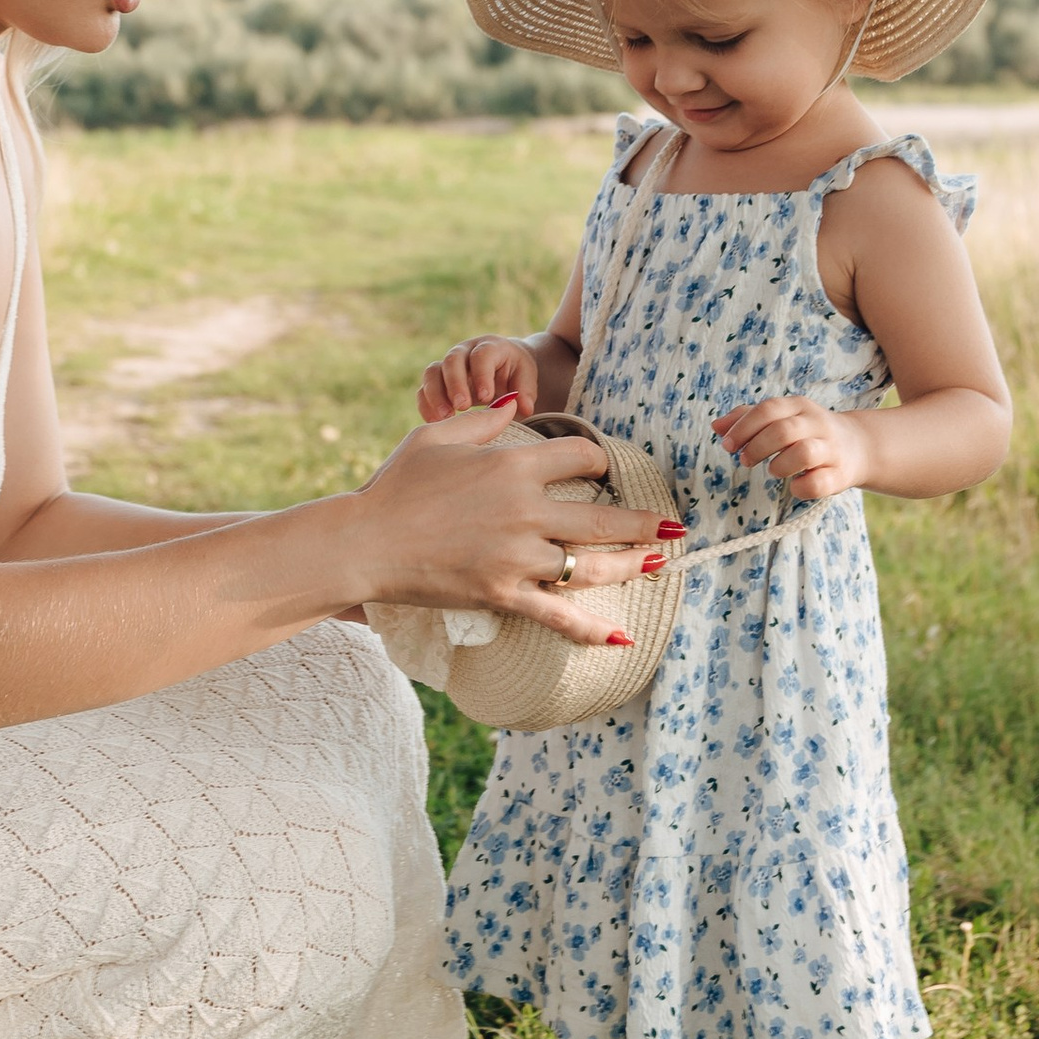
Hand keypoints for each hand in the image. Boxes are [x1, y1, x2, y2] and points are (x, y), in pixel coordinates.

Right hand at [357, 409, 672, 642]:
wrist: (364, 542)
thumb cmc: (395, 486)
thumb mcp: (436, 437)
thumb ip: (483, 419)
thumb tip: (514, 400)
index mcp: (511, 467)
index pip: (579, 457)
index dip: (597, 459)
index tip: (602, 467)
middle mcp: (524, 512)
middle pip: (602, 517)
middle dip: (643, 520)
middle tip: (674, 524)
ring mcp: (516, 558)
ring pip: (591, 566)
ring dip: (632, 565)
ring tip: (659, 564)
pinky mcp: (502, 594)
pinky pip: (558, 616)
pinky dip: (591, 630)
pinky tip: (621, 639)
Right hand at [418, 336, 545, 420]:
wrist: (502, 365)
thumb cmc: (515, 372)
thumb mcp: (526, 377)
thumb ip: (526, 392)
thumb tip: (524, 408)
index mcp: (490, 347)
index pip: (482, 355)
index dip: (482, 375)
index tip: (486, 398)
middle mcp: (465, 351)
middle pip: (452, 361)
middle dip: (455, 384)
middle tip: (463, 407)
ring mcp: (447, 365)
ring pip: (432, 373)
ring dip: (435, 395)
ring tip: (445, 417)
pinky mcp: (437, 381)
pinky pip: (423, 390)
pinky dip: (426, 405)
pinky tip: (435, 422)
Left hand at [716, 395, 874, 501]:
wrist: (859, 447)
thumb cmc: (808, 432)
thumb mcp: (782, 418)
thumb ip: (748, 418)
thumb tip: (716, 426)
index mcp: (799, 406)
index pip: (768, 409)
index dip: (743, 427)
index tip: (728, 445)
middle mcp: (817, 424)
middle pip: (783, 430)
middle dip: (757, 447)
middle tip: (745, 460)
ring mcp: (831, 450)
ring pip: (803, 453)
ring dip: (779, 465)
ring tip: (773, 470)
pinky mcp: (840, 475)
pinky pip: (817, 483)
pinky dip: (800, 488)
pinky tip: (794, 485)